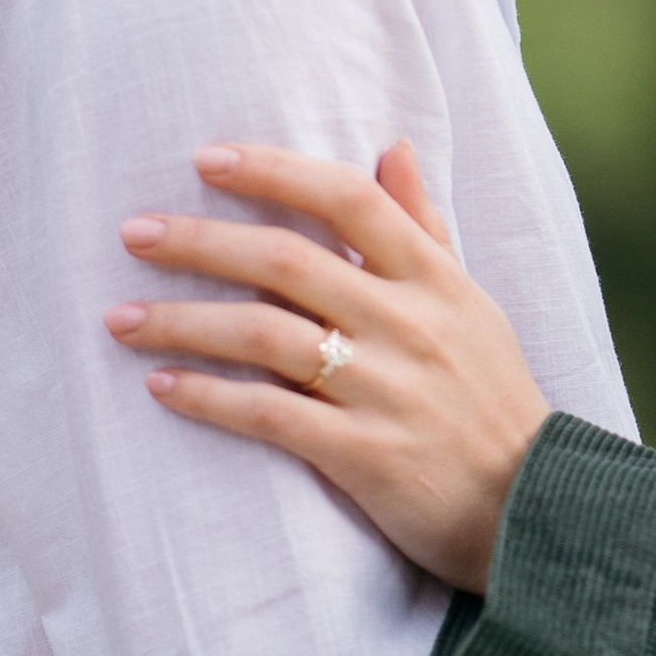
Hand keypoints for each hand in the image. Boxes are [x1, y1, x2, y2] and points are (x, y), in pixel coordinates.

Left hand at [106, 139, 549, 591]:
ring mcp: (386, 390)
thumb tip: (394, 147)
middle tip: (132, 232)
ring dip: (183, 322)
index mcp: (434, 279)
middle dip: (200, 241)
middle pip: (287, 261)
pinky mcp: (366, 454)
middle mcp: (408, 324)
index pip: (350, 199)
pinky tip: (162, 386)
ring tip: (119, 319)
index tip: (207, 158)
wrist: (535, 507)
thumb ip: (425, 227)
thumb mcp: (471, 302)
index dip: (275, 171)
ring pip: (266, 336)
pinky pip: (270, 415)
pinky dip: (210, 397)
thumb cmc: (492, 396)